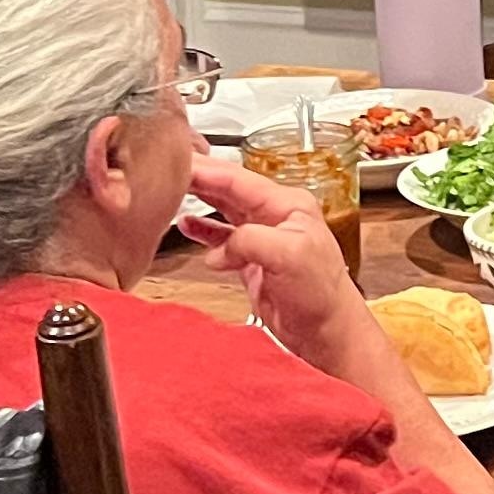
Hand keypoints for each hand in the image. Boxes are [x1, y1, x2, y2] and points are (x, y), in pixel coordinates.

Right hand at [184, 156, 374, 364]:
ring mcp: (264, 238)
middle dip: (198, 177)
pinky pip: (222, 238)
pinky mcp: (253, 261)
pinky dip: (204, 231)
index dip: (205, 169)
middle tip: (166, 168)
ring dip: (198, 199)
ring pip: (224, 209)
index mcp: (288, 205)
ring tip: (170, 190)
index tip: (178, 161)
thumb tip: (222, 247)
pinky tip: (187, 225)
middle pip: (228, 188)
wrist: (326, 332)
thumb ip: (251, 240)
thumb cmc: (322, 294)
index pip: (237, 179)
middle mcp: (275, 216)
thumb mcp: (290, 256)